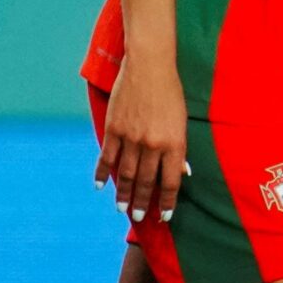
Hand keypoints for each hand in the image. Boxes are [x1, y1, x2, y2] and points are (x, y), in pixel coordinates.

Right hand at [96, 58, 187, 223]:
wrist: (150, 66)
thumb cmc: (171, 93)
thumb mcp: (182, 122)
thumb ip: (179, 149)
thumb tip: (182, 173)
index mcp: (174, 143)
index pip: (170, 182)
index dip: (166, 202)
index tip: (163, 217)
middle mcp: (152, 144)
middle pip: (146, 182)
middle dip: (142, 202)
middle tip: (138, 216)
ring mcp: (131, 137)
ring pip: (126, 174)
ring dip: (123, 193)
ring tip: (122, 208)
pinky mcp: (114, 128)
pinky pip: (107, 156)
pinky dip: (103, 173)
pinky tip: (100, 187)